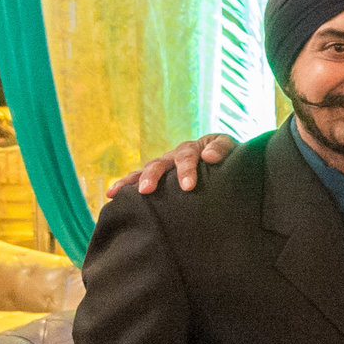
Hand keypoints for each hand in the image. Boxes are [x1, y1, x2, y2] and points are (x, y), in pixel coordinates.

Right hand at [110, 134, 233, 198]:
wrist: (226, 162)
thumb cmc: (229, 158)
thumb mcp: (232, 149)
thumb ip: (222, 149)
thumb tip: (209, 157)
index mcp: (193, 148)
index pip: (187, 157)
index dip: (186, 170)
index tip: (187, 186)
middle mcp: (174, 155)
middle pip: (160, 163)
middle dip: (153, 177)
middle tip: (147, 190)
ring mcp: (165, 165)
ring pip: (145, 170)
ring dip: (133, 180)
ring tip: (119, 192)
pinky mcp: (159, 176)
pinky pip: (138, 179)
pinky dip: (125, 185)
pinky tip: (111, 195)